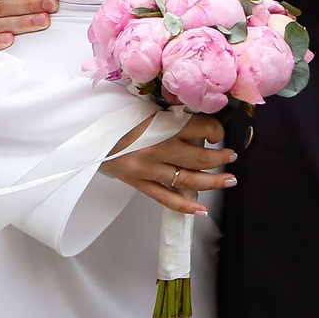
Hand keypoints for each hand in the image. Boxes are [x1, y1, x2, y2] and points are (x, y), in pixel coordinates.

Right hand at [98, 112, 232, 214]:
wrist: (87, 132)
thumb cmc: (117, 115)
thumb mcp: (146, 107)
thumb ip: (171, 115)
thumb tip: (199, 123)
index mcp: (161, 124)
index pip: (201, 128)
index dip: (216, 130)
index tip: (219, 132)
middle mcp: (158, 148)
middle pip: (199, 157)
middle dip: (220, 158)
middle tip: (232, 157)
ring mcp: (148, 169)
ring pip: (188, 180)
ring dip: (212, 182)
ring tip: (229, 180)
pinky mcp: (139, 183)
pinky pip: (166, 198)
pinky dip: (185, 207)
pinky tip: (202, 210)